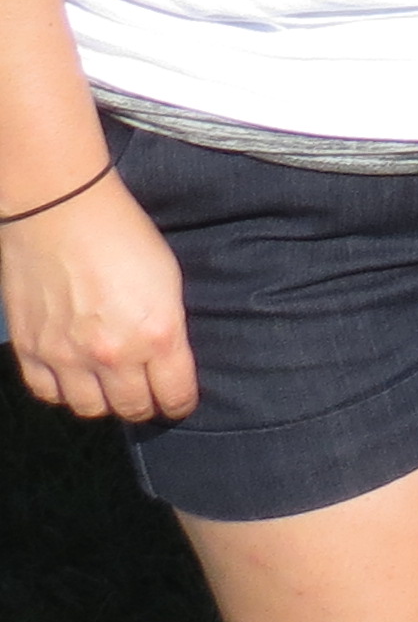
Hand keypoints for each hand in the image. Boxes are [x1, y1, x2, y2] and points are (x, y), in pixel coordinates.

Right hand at [2, 169, 196, 421]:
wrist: (63, 212)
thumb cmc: (125, 235)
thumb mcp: (168, 280)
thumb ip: (167, 325)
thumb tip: (167, 356)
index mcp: (157, 335)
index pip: (174, 394)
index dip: (181, 402)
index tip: (181, 402)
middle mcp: (113, 355)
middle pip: (132, 408)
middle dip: (146, 406)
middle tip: (148, 397)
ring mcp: (68, 357)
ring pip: (90, 408)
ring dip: (104, 402)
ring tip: (112, 388)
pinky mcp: (32, 351)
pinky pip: (49, 393)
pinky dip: (64, 391)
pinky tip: (74, 379)